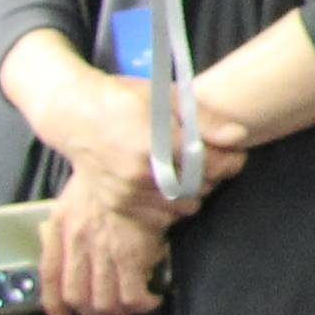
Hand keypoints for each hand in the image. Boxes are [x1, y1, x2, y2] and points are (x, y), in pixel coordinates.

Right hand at [3, 35, 245, 198]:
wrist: (76, 117)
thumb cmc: (123, 100)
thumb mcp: (165, 97)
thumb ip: (204, 119)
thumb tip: (238, 135)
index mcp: (155, 143)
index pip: (210, 163)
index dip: (231, 161)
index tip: (236, 154)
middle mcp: (141, 173)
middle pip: (201, 186)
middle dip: (214, 175)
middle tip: (213, 160)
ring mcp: (128, 193)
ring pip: (185, 205)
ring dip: (195, 191)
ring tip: (190, 171)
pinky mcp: (120, 206)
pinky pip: (162, 217)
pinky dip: (173, 205)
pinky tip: (169, 184)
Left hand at [36, 178, 171, 314]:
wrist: (132, 159)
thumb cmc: (108, 175)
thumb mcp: (74, 197)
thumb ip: (66, 225)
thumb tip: (65, 247)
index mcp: (59, 228)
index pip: (50, 276)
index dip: (55, 305)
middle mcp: (76, 244)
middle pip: (77, 296)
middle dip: (94, 311)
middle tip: (109, 310)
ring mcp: (102, 251)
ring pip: (103, 301)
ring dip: (119, 311)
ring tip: (132, 306)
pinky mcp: (129, 255)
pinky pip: (131, 295)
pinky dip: (141, 304)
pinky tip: (151, 299)